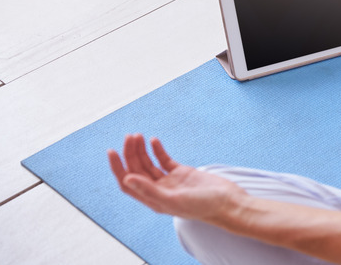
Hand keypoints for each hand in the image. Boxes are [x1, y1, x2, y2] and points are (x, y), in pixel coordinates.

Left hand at [108, 134, 246, 221]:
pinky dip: (158, 150)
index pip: (128, 182)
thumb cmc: (204, 206)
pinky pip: (165, 160)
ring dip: (142, 150)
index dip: (118, 167)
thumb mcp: (174, 199)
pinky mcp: (182, 173)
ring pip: (149, 163)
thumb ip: (149, 190)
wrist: (228, 202)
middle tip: (131, 136)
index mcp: (153, 200)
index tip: (112, 151)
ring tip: (139, 135)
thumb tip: (126, 178)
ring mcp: (170, 181)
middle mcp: (159, 190)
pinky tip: (154, 140)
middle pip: (137, 170)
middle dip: (131, 153)